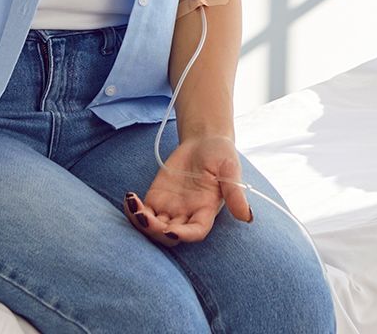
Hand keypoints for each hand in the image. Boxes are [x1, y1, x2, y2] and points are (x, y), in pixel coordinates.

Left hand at [123, 135, 251, 245]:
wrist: (203, 141)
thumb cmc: (220, 154)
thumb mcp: (230, 168)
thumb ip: (235, 192)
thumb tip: (247, 217)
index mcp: (206, 211)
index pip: (195, 232)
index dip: (183, 235)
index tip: (170, 230)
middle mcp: (188, 214)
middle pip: (170, 234)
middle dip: (156, 230)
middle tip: (144, 216)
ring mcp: (171, 208)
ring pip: (153, 226)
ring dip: (141, 221)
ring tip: (133, 203)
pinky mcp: (157, 197)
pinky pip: (143, 211)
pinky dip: (134, 209)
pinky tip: (129, 198)